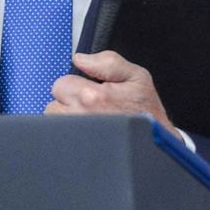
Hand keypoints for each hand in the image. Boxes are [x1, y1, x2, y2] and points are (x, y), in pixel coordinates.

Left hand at [46, 50, 175, 132]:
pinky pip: (60, 138)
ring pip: (55, 122)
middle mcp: (81, 117)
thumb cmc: (146, 111)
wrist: (156, 142)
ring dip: (66, 119)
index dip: (75, 84)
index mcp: (93, 97)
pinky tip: (85, 133)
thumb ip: (108, 62)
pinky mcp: (77, 150)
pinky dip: (68, 134)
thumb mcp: (136, 77)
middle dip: (68, 102)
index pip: (61, 84)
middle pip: (54, 104)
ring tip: (88, 120)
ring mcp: (78, 135)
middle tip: (90, 106)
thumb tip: (80, 59)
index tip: (90, 90)